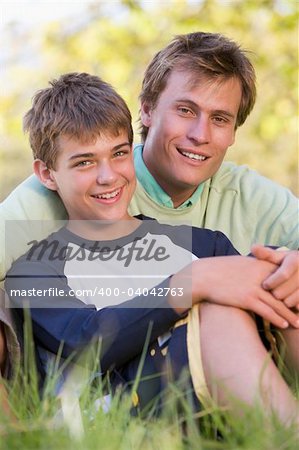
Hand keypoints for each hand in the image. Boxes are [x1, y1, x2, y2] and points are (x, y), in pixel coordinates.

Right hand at [170, 255, 298, 328]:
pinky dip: (277, 318)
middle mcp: (261, 276)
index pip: (284, 276)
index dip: (294, 286)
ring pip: (278, 303)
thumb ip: (255, 266)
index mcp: (260, 265)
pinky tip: (285, 324)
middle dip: (296, 302)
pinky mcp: (246, 298)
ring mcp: (254, 287)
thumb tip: (262, 272)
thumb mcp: (241, 262)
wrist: (203, 275)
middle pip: (285, 291)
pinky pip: (266, 310)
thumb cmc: (220, 269)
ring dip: (290, 314)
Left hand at [251, 245, 298, 309]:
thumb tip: (253, 247)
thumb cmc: (285, 264)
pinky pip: (298, 307)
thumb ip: (266, 254)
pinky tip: (288, 302)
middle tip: (271, 293)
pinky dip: (291, 307)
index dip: (272, 282)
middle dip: (275, 294)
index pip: (283, 274)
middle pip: (285, 291)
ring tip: (278, 298)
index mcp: (296, 260)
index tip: (264, 285)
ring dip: (282, 302)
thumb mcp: (278, 257)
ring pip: (291, 301)